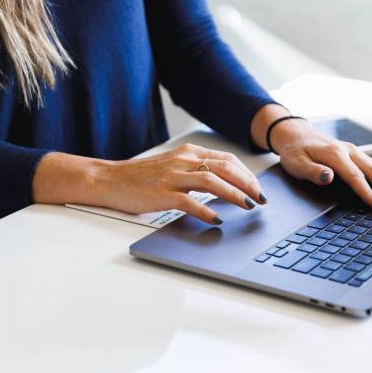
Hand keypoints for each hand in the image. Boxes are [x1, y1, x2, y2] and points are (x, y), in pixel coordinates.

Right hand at [32, 144, 266, 224]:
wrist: (110, 179)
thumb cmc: (143, 177)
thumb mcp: (174, 165)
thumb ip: (197, 170)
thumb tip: (226, 184)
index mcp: (189, 152)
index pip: (227, 159)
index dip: (247, 173)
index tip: (258, 187)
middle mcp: (183, 160)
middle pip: (225, 168)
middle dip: (248, 183)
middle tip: (261, 198)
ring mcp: (173, 176)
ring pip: (212, 181)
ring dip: (234, 194)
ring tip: (248, 206)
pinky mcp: (162, 193)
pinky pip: (190, 202)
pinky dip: (207, 211)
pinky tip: (217, 220)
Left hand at [267, 118, 371, 208]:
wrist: (296, 135)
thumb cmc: (295, 152)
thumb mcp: (297, 163)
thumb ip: (313, 171)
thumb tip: (328, 177)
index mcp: (335, 154)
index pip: (355, 176)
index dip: (367, 192)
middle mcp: (349, 151)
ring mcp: (355, 152)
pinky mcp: (357, 154)